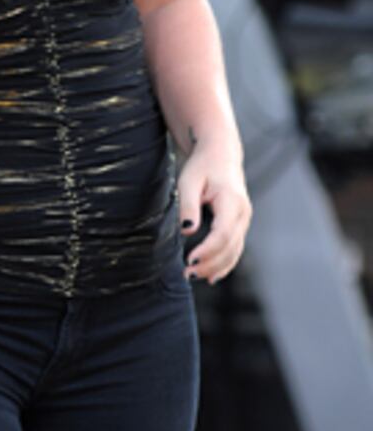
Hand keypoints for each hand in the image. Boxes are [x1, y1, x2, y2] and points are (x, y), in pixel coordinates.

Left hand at [178, 142, 250, 283]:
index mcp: (232, 201)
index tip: (189, 260)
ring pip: (235, 251)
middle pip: (230, 247)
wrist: (220, 154)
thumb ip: (188, 206)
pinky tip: (211, 276)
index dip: (208, 250)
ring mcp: (244, 220)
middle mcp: (243, 213)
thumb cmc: (203, 166)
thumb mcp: (189, 181)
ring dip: (216, 267)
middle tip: (187, 274)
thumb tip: (187, 231)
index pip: (223, 233)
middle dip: (210, 264)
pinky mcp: (239, 224)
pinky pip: (235, 248)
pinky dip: (224, 264)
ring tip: (194, 276)